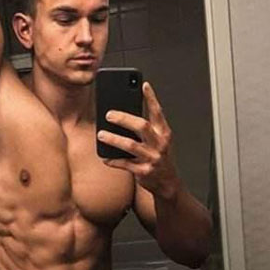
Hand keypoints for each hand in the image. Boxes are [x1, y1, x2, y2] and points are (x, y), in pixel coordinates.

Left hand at [97, 81, 178, 197]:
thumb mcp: (158, 141)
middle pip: (142, 126)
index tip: (144, 85)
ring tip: (101, 135)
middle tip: (109, 114)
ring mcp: (152, 158)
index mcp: (164, 133)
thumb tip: (123, 116)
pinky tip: (104, 157)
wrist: (168, 183)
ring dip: (114, 139)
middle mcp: (160, 144)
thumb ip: (146, 129)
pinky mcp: (144, 171)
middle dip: (124, 119)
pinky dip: (113, 160)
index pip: (158, 112)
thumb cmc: (159, 157)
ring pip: (131, 145)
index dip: (152, 98)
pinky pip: (125, 164)